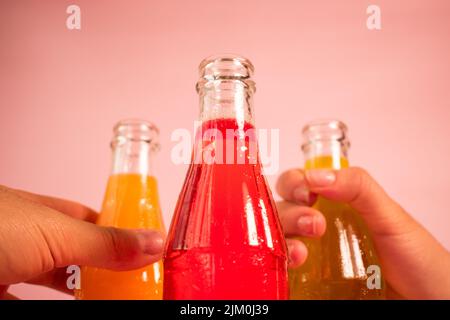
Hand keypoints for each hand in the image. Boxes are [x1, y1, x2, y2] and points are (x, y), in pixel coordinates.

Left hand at [0, 185, 163, 298]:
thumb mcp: (55, 233)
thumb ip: (104, 243)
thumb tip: (155, 242)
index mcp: (43, 213)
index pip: (90, 221)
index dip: (119, 233)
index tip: (146, 250)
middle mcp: (27, 239)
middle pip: (76, 256)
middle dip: (104, 271)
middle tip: (134, 285)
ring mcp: (10, 267)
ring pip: (54, 283)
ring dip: (82, 293)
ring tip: (114, 298)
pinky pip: (29, 305)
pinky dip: (52, 310)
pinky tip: (79, 309)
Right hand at [277, 167, 449, 298]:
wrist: (427, 301)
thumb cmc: (417, 258)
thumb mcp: (391, 216)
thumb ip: (359, 188)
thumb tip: (316, 176)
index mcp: (335, 204)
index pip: (300, 184)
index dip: (294, 183)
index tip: (305, 192)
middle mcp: (318, 226)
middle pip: (284, 210)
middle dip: (290, 214)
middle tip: (315, 226)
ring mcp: (313, 255)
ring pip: (279, 237)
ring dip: (283, 239)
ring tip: (303, 253)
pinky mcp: (310, 281)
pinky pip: (284, 268)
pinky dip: (280, 264)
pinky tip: (295, 265)